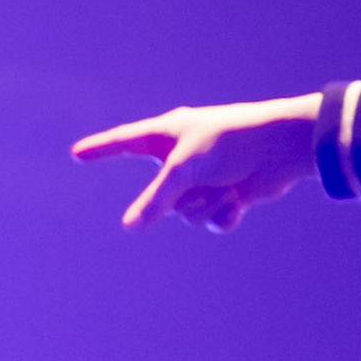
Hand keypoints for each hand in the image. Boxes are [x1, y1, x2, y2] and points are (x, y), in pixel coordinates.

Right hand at [70, 93, 321, 232]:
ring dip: (204, 207)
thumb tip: (131, 226)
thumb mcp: (184, 169)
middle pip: (159, 196)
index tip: (78, 153)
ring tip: (225, 189)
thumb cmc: (231, 143)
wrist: (282, 148)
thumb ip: (155, 199)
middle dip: (177, 199)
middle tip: (198, 184)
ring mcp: (206, 177)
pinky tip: (239, 201)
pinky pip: (211, 219)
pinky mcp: (228, 194)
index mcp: (169, 134)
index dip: (102, 148)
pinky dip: (223, 214)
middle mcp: (184, 156)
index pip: (125, 142)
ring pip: (186, 213)